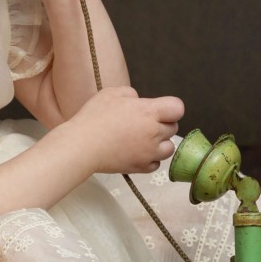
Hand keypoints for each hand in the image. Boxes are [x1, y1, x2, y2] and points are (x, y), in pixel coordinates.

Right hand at [64, 86, 183, 175]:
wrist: (82, 145)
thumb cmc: (94, 117)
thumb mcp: (111, 93)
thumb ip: (131, 94)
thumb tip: (138, 101)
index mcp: (149, 112)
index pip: (178, 108)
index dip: (170, 108)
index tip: (159, 109)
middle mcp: (153, 132)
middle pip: (173, 128)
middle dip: (163, 124)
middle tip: (144, 123)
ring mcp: (149, 152)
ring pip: (169, 148)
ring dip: (161, 143)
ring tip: (144, 140)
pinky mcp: (141, 167)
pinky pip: (156, 164)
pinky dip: (150, 159)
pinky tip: (138, 152)